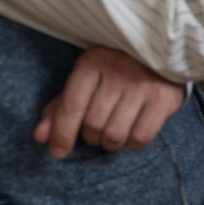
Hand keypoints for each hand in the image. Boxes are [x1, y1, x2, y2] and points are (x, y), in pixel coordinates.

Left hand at [33, 46, 186, 159]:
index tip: (58, 152)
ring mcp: (143, 84)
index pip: (71, 106)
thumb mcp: (87, 79)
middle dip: (92, 136)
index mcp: (93, 61)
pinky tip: (133, 130)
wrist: (164, 52)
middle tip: (98, 129)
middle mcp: (118, 70)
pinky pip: (140, 138)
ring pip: (115, 136)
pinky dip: (132, 143)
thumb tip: (40, 137)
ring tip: (116, 130)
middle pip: (93, 125)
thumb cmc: (118, 69)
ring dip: (111, 142)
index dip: (62, 134)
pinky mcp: (164, 98)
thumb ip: (61, 107)